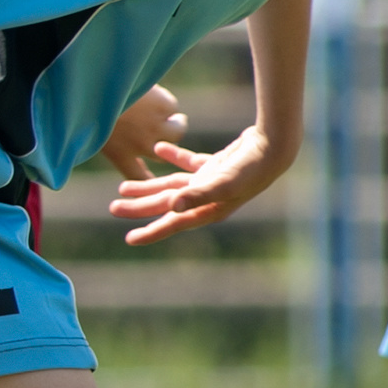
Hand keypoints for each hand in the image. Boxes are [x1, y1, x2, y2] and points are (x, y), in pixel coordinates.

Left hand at [101, 82, 187, 180]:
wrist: (95, 82)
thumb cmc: (87, 105)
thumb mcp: (92, 133)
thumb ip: (114, 146)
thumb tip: (127, 154)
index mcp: (121, 155)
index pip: (139, 178)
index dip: (148, 182)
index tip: (154, 184)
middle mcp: (142, 146)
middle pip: (161, 156)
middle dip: (164, 146)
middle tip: (166, 135)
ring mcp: (156, 127)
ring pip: (176, 132)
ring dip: (176, 124)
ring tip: (175, 118)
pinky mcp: (165, 108)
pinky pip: (172, 108)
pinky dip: (165, 101)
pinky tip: (155, 95)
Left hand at [107, 125, 292, 245]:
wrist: (273, 147)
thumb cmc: (250, 169)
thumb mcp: (223, 182)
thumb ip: (197, 194)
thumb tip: (171, 207)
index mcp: (208, 209)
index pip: (173, 222)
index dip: (151, 231)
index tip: (129, 239)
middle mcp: (206, 199)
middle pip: (165, 205)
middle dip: (139, 206)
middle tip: (113, 207)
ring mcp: (210, 182)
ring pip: (172, 186)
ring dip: (149, 185)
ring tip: (123, 185)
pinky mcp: (215, 166)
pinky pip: (188, 163)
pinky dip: (172, 158)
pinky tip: (157, 149)